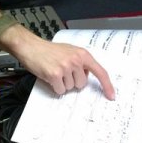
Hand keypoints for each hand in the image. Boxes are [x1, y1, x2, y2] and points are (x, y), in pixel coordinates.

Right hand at [0, 24, 115, 98]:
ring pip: (71, 88)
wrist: (30, 46)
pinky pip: (60, 90)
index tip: (111, 96)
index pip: (100, 71)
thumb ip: (80, 62)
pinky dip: (54, 87)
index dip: (107, 85)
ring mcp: (65, 67)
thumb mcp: (69, 51)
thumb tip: (86, 77)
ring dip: (62, 83)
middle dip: (72, 81)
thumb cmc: (48, 50)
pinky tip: (49, 77)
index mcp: (82, 54)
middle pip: (82, 84)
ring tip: (54, 71)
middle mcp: (76, 60)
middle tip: (62, 71)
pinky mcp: (55, 74)